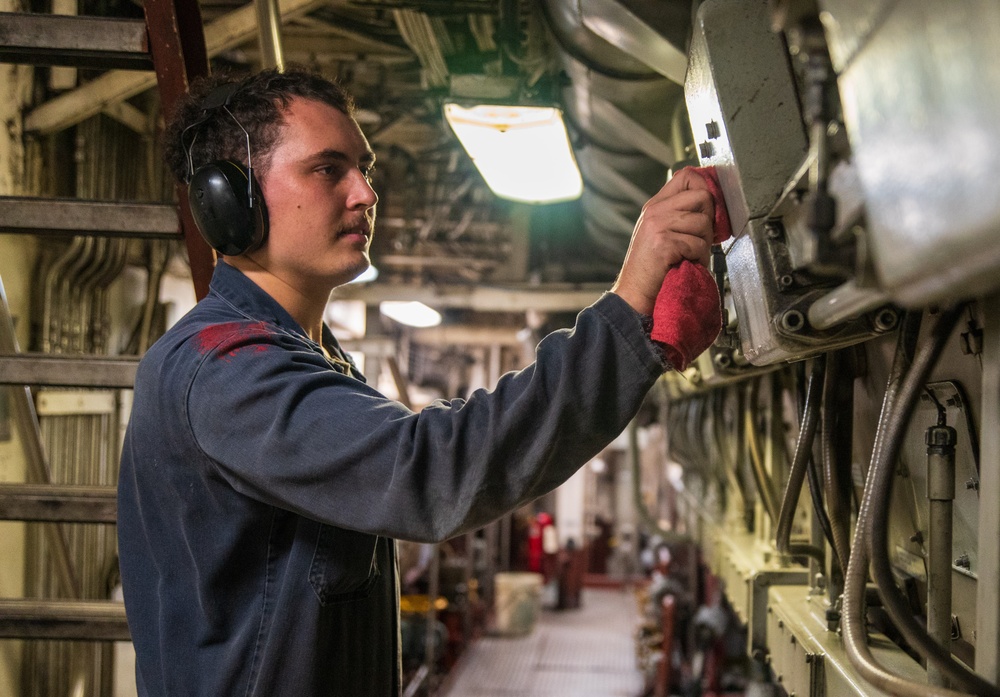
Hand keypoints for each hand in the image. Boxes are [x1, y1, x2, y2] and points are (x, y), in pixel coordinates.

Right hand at [611, 168, 715, 315]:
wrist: (634, 292)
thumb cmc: (651, 266)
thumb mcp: (660, 231)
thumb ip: (678, 214)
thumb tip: (709, 201)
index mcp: (655, 205)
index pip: (687, 176)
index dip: (705, 188)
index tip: (708, 207)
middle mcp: (655, 211)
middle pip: (702, 196)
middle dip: (709, 219)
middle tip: (699, 238)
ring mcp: (658, 226)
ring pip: (703, 222)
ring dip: (704, 243)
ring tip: (690, 254)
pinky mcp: (664, 244)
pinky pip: (697, 244)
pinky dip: (698, 258)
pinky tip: (687, 263)